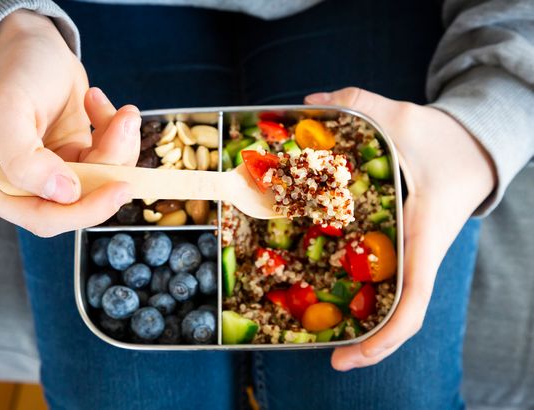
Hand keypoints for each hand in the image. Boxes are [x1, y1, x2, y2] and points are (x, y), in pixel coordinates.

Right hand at [0, 10, 140, 236]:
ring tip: (121, 112)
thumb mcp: (7, 108)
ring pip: (100, 183)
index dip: (83, 209)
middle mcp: (14, 187)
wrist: (32, 45)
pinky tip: (99, 104)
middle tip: (126, 129)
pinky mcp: (74, 163)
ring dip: (119, 147)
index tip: (118, 184)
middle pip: (77, 204)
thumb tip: (63, 194)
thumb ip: (24, 160)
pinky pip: (107, 164)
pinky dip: (117, 135)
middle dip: (110, 168)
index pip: (39, 217)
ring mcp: (48, 176)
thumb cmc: (12, 70)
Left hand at [305, 88, 494, 369]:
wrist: (476, 147)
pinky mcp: (405, 247)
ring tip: (325, 339)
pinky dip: (368, 297)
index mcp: (424, 236)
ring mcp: (413, 255)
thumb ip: (359, 103)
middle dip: (370, 345)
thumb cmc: (446, 140)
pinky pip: (388, 281)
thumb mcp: (403, 117)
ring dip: (367, 327)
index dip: (385, 337)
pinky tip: (334, 294)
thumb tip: (310, 101)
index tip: (349, 357)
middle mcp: (419, 255)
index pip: (414, 301)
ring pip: (394, 304)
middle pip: (400, 317)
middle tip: (330, 359)